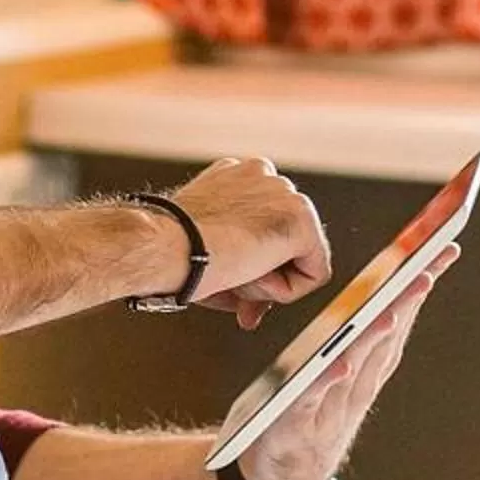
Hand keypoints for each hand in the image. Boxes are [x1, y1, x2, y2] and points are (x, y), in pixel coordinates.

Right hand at [167, 157, 330, 327]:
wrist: (166, 246)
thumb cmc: (171, 248)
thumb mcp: (208, 242)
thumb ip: (239, 258)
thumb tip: (253, 301)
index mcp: (237, 175)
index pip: (265, 222)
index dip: (253, 262)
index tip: (235, 283)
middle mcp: (264, 175)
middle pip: (286, 240)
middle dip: (267, 277)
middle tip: (243, 305)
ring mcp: (285, 194)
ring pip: (300, 257)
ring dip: (270, 281)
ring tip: (236, 279)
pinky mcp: (301, 220)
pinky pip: (314, 274)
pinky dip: (286, 291)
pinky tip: (252, 278)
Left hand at [236, 244, 457, 479]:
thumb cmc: (300, 422)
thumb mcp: (327, 379)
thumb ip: (348, 347)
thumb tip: (371, 299)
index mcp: (360, 374)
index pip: (392, 325)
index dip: (414, 293)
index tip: (437, 257)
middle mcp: (352, 391)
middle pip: (382, 343)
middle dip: (404, 306)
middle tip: (424, 272)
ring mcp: (328, 412)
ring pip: (356, 369)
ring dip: (374, 340)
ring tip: (390, 309)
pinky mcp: (295, 429)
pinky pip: (312, 400)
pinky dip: (328, 382)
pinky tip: (340, 362)